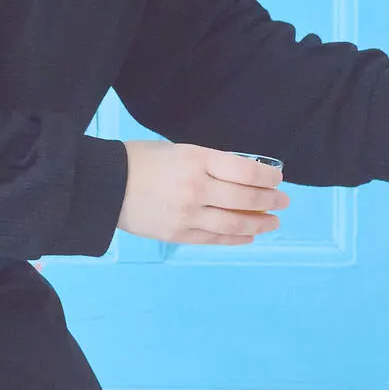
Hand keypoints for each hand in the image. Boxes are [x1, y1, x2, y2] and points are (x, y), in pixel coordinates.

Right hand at [118, 141, 286, 245]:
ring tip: (274, 222)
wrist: (104, 185)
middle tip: (284, 201)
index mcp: (196, 160)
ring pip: (234, 223)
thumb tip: (242, 178)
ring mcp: (187, 215)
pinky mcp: (177, 235)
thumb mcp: (179, 150)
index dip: (268, 177)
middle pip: (245, 198)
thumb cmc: (141, 160)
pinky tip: (249, 235)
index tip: (278, 179)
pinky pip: (214, 239)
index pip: (246, 172)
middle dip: (270, 201)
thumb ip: (209, 164)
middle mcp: (196, 188)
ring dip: (259, 223)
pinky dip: (236, 238)